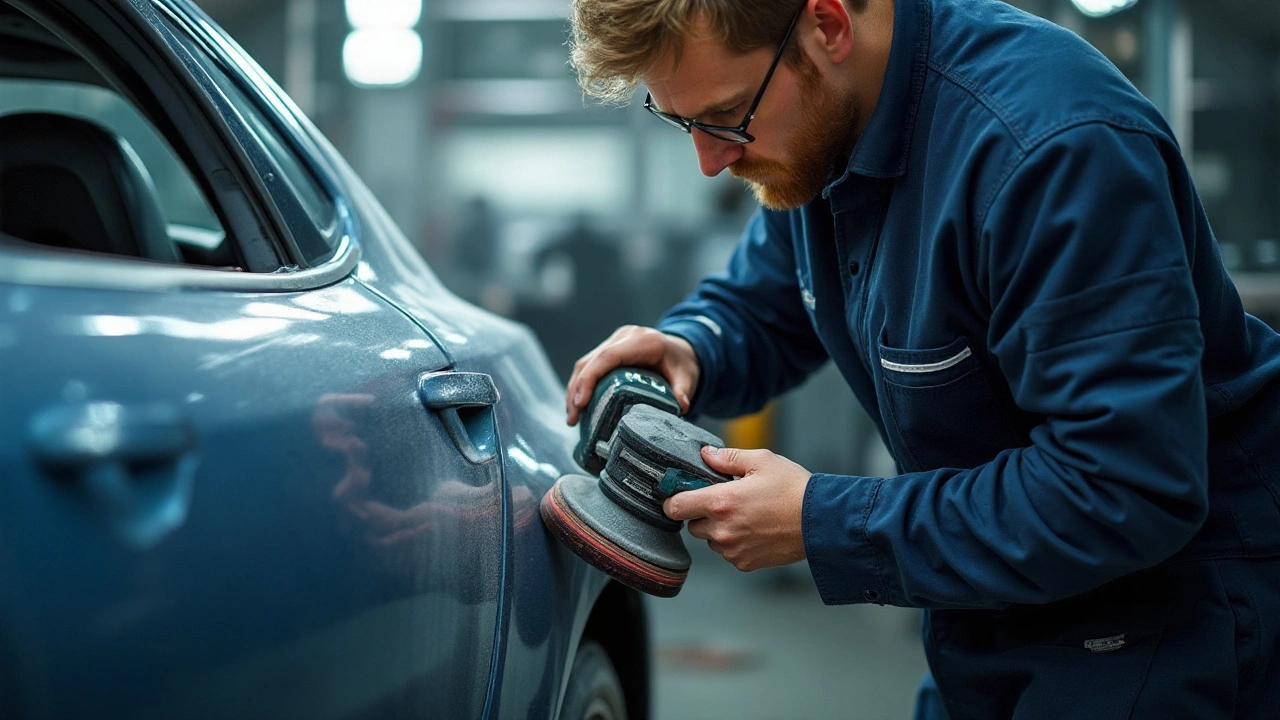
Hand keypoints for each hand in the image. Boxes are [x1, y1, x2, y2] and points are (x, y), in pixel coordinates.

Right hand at [565, 325, 700, 425]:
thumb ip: (683, 390)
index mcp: (643, 341)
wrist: (682, 350)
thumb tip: (681, 406)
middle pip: (591, 361)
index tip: (580, 403)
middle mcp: (625, 337)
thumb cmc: (682, 363)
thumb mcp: (688, 376)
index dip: (590, 379)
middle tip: (571, 418)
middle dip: (576, 390)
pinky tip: (578, 405)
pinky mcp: (609, 348)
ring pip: (585, 363)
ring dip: (574, 389)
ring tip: (571, 417)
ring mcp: (615, 341)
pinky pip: (589, 365)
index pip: (608, 357)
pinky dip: (581, 385)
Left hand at [662, 446, 810, 570]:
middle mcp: (722, 530)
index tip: (681, 495)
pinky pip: (728, 553)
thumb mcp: (761, 461)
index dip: (675, 500)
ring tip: (747, 515)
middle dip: (703, 513)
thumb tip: (705, 455)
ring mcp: (732, 550)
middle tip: (726, 501)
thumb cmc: (793, 489)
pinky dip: (736, 543)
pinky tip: (756, 530)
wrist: (821, 522)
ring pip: (711, 540)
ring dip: (719, 529)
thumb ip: (727, 458)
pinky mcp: (745, 563)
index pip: (676, 506)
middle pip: (692, 525)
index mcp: (720, 502)